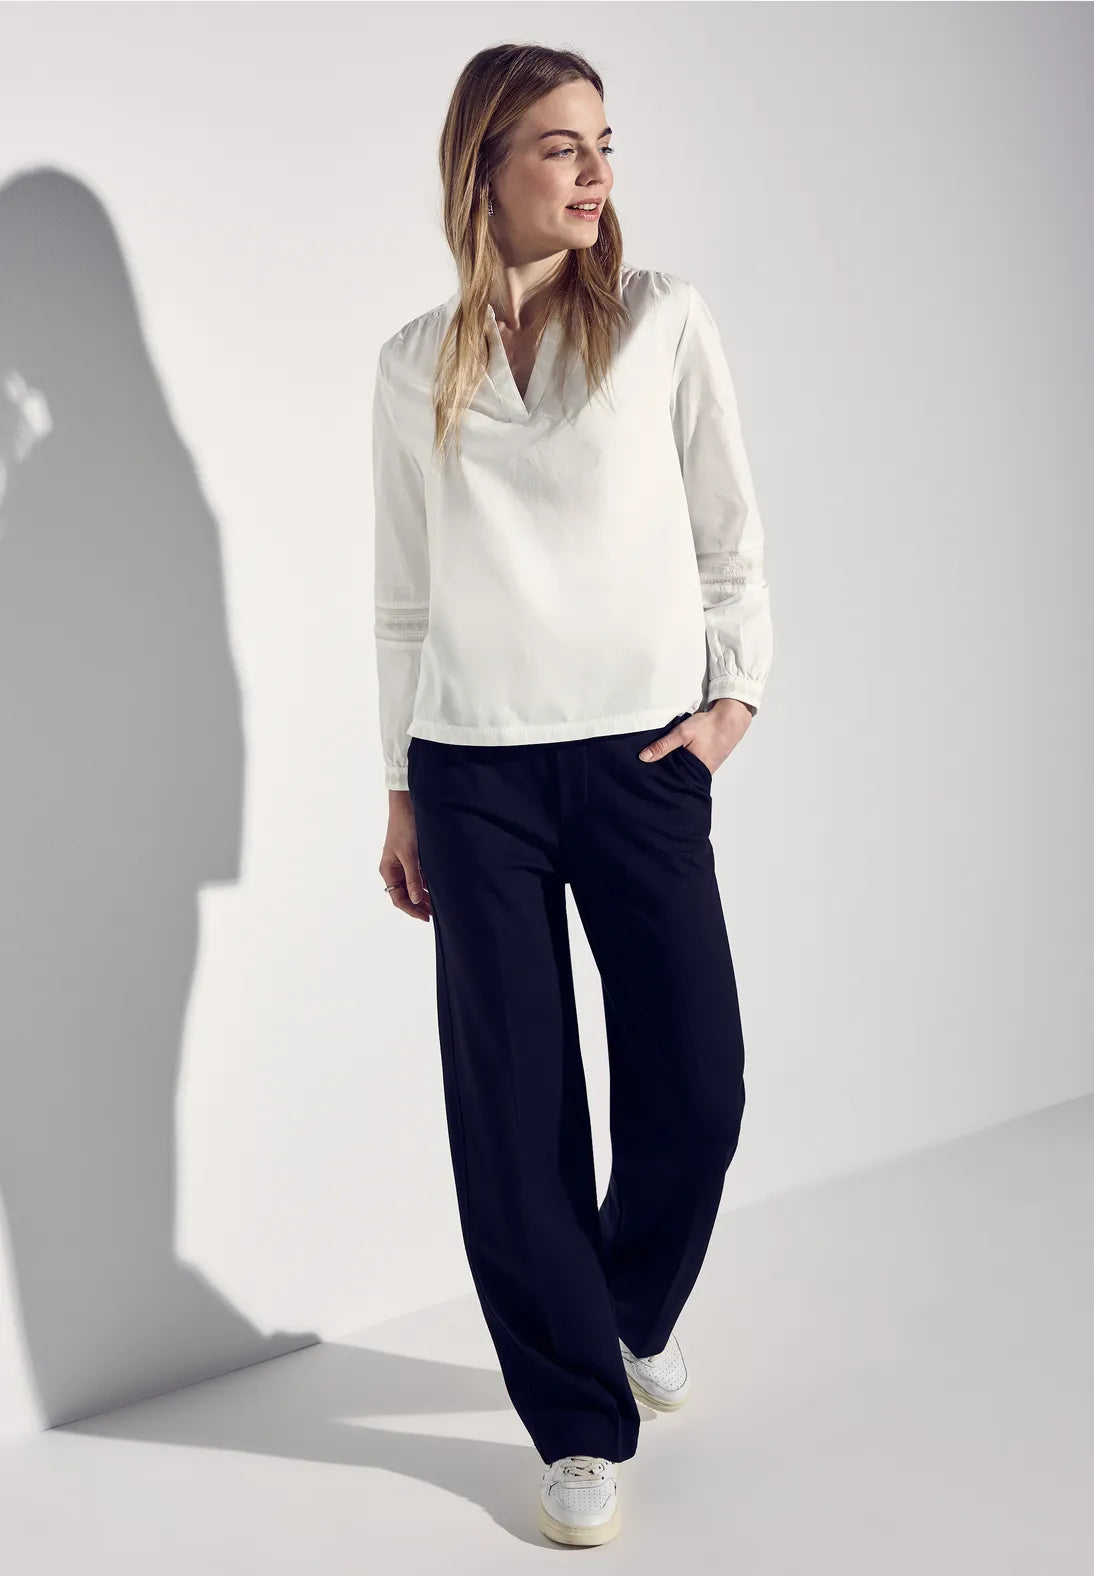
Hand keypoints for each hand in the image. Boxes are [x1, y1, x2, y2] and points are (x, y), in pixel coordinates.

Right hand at [379, 791, 431, 921]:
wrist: (408, 806)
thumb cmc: (405, 828)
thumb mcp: (410, 856)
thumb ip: (413, 879)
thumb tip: (416, 900)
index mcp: (388, 871)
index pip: (398, 898)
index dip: (411, 909)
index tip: (426, 917)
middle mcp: (394, 870)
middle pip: (405, 894)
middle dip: (419, 905)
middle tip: (435, 914)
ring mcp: (403, 864)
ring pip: (413, 886)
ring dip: (424, 895)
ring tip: (438, 905)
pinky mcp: (413, 857)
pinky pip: (419, 876)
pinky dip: (427, 883)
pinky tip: (438, 889)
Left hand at [638, 698, 753, 775]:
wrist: (730, 719)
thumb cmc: (708, 726)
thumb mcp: (682, 733)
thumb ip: (663, 745)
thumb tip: (644, 757)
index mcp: (695, 771)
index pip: (672, 780)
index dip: (660, 776)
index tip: (647, 774)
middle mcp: (701, 774)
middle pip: (678, 778)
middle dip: (666, 774)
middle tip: (651, 768)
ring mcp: (706, 770)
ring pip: (685, 773)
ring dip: (675, 768)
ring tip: (662, 763)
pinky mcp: (708, 764)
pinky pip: (691, 768)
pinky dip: (684, 763)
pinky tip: (676, 757)